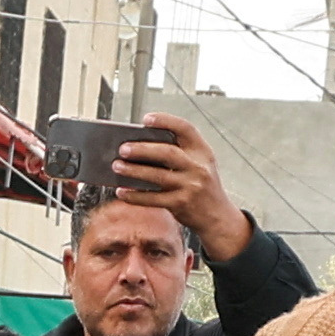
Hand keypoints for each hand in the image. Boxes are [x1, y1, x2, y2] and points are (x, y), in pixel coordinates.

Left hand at [108, 112, 254, 265]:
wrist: (217, 216)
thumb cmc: (203, 186)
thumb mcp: (200, 164)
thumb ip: (180, 153)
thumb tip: (141, 147)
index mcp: (203, 152)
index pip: (186, 129)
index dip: (166, 121)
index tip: (146, 119)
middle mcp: (198, 167)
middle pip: (167, 153)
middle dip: (142, 149)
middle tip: (123, 148)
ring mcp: (190, 187)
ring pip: (157, 176)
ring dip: (134, 171)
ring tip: (117, 166)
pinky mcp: (181, 204)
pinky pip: (153, 199)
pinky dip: (135, 195)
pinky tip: (122, 191)